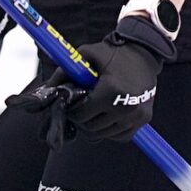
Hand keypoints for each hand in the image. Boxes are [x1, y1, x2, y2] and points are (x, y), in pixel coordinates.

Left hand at [7, 29, 165, 146]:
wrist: (145, 53)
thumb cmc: (113, 53)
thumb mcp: (87, 55)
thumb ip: (65, 71)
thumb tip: (46, 90)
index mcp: (110, 90)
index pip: (81, 116)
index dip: (72, 112)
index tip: (71, 105)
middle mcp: (125, 106)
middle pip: (92, 129)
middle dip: (82, 121)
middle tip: (80, 109)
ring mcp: (137, 115)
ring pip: (105, 135)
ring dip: (95, 127)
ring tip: (93, 112)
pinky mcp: (145, 119)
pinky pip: (121, 136)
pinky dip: (111, 131)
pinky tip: (107, 117)